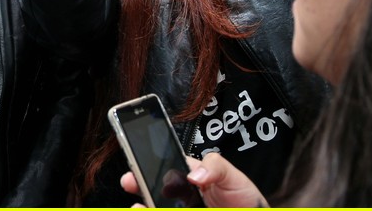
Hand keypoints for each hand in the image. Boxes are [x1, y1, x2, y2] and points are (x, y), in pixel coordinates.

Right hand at [118, 153, 268, 207]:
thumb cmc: (241, 193)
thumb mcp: (230, 173)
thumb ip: (214, 166)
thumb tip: (194, 175)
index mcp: (187, 174)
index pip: (162, 167)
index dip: (145, 166)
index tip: (135, 168)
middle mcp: (180, 193)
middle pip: (154, 188)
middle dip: (139, 185)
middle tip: (130, 182)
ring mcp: (181, 206)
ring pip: (158, 204)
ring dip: (147, 204)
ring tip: (140, 205)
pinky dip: (155, 210)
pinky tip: (150, 209)